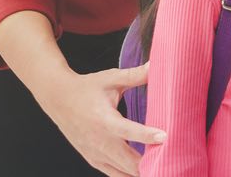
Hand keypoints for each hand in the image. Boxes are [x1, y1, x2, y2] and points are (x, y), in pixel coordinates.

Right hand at [34, 63, 165, 175]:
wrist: (57, 99)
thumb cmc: (87, 88)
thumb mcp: (111, 78)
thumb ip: (136, 75)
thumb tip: (158, 64)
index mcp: (104, 120)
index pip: (128, 131)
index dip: (147, 135)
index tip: (165, 137)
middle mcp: (99, 140)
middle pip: (127, 161)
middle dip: (149, 164)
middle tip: (172, 161)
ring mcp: (94, 153)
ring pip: (121, 172)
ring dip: (141, 171)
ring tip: (163, 168)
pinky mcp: (92, 158)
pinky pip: (113, 173)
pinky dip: (128, 174)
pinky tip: (144, 172)